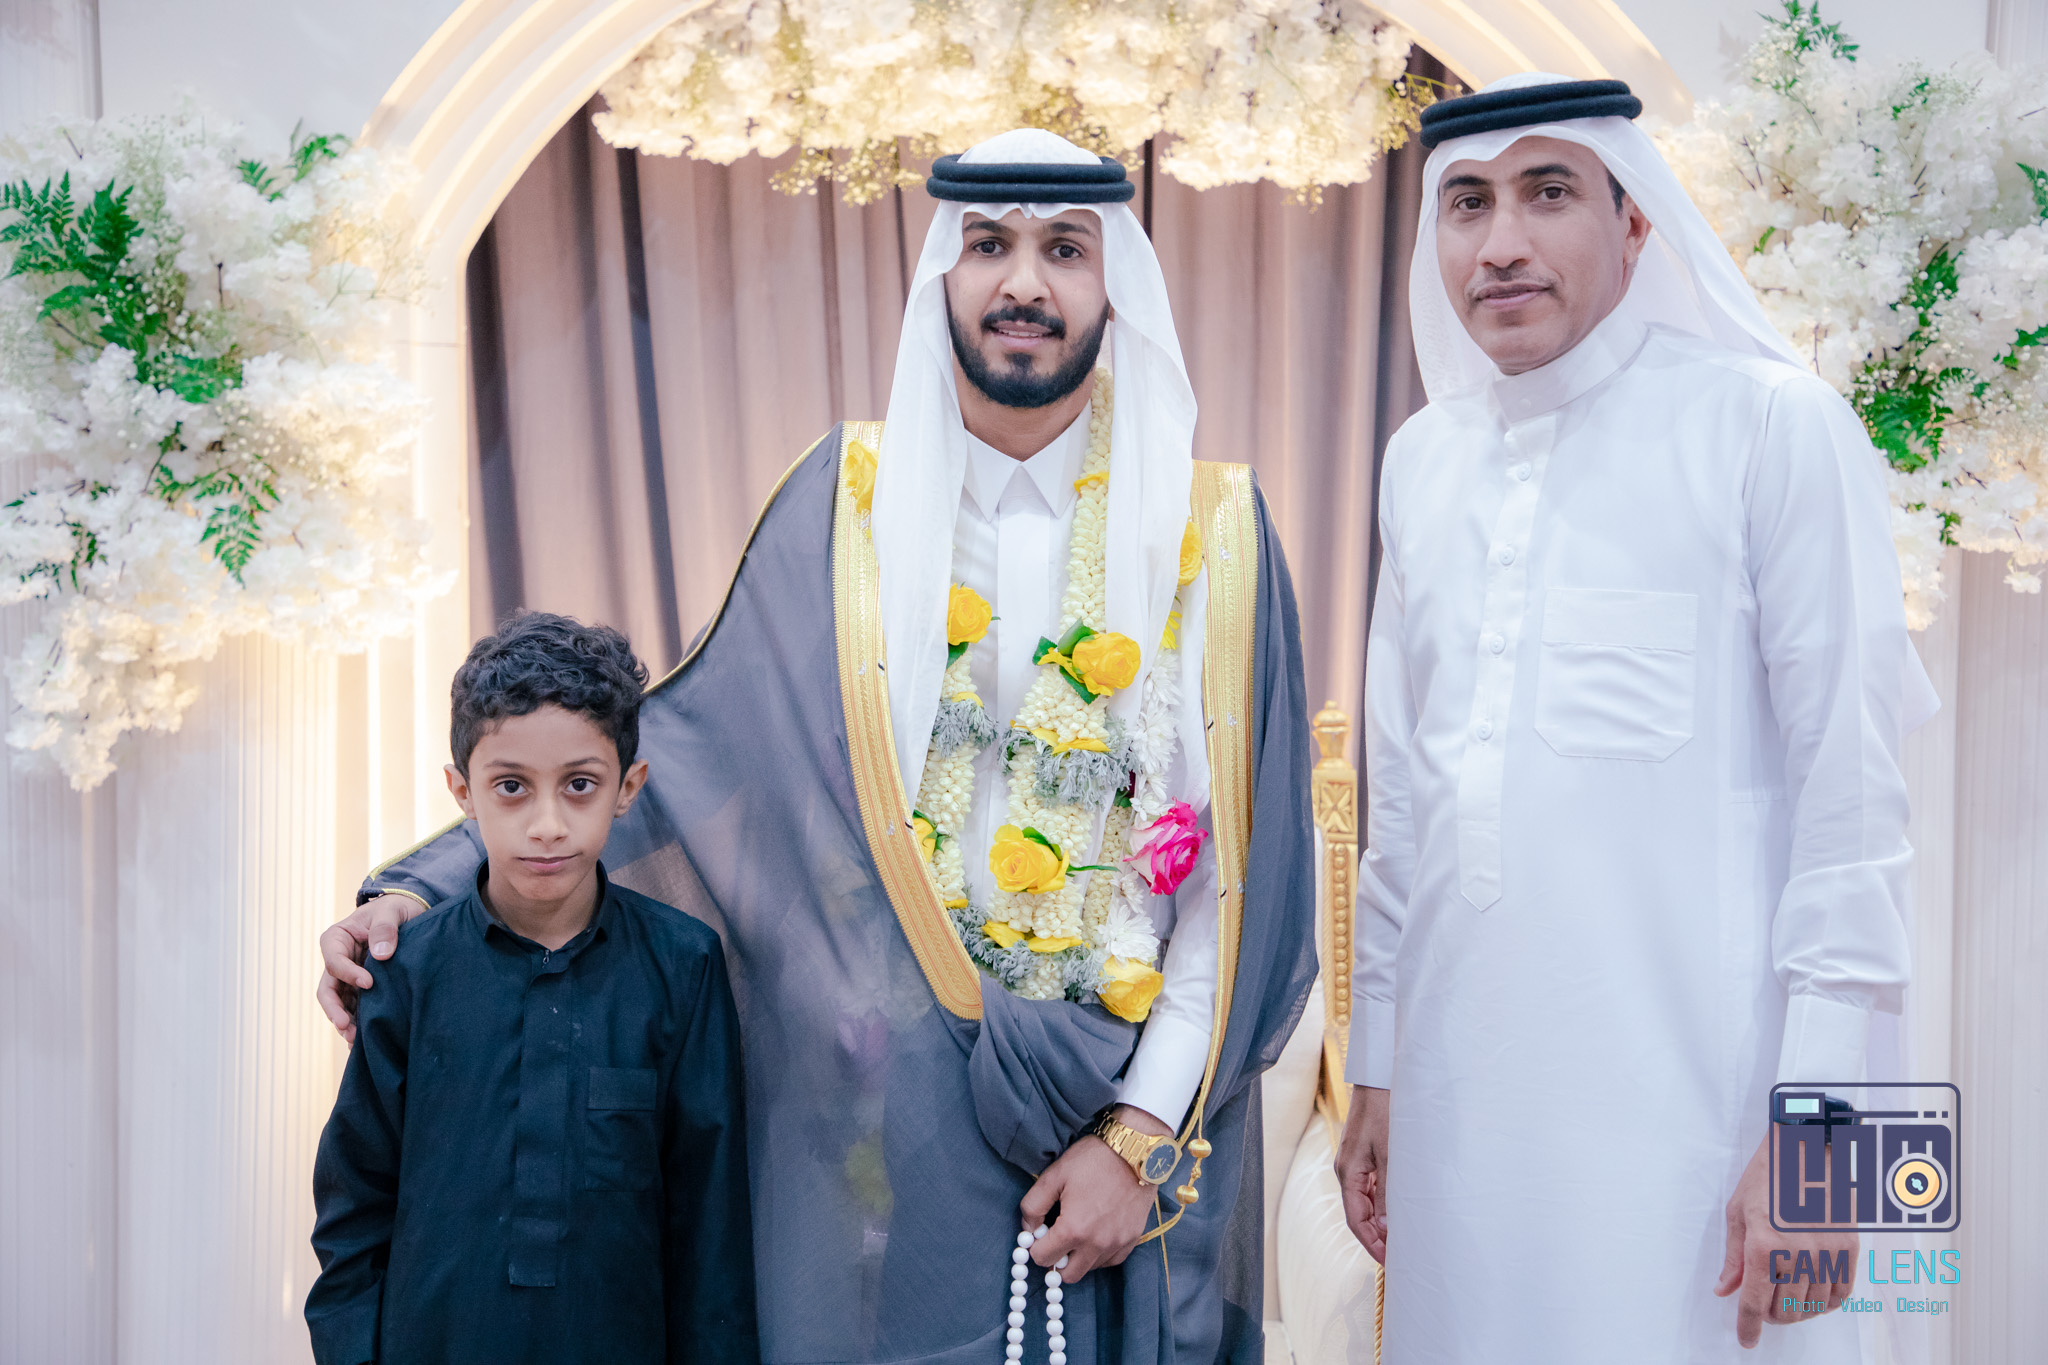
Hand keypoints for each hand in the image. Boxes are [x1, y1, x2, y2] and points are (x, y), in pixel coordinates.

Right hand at [316, 893, 419, 1043]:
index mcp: (337, 939)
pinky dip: (356, 1022)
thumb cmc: (397, 908)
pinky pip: (354, 1007)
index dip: (347, 974)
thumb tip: (381, 954)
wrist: (410, 913)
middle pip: (328, 989)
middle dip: (335, 1009)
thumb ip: (385, 929)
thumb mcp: (392, 911)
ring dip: (345, 1021)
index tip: (369, 983)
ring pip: (339, 1003)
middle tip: (347, 1026)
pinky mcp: (362, 988)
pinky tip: (362, 1040)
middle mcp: (338, 960)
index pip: (334, 961)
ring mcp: (348, 976)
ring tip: (355, 1039)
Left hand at [1019, 1105, 1166, 1281]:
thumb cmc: (1092, 1160)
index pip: (1042, 1259)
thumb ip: (1033, 1206)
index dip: (1036, 1246)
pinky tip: (1097, 1232)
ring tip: (1080, 1229)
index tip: (1042, 1232)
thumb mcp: (1054, 1175)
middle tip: (1058, 1237)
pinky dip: (1100, 1253)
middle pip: (1067, 1275)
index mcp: (1073, 1229)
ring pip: (1090, 1269)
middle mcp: (1097, 1244)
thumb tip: (1029, 1229)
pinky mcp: (1133, 1239)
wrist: (1135, 1150)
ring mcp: (1118, 1244)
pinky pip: (1111, 1260)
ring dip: (1080, 1257)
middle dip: (1057, 1260)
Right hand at [1335, 1085, 1389, 1263]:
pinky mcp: (1364, 1155)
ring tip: (1400, 1237)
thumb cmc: (1384, 1113)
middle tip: (1397, 1255)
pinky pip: (1370, 1187)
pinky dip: (1382, 1203)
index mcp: (1348, 1173)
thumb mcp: (1389, 1156)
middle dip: (1376, 1236)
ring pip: (1365, 1201)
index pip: (1356, 1219)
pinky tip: (1396, 1209)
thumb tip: (1386, 1226)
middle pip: (1358, 1213)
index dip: (1371, 1242)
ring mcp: (1355, 1163)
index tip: (1387, 1260)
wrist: (1380, 1081)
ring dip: (1380, 1221)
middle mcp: (1347, 1170)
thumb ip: (1387, 1192)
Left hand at [1714, 1131, 1858, 1347]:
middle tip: (1762, 1307)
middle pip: (1786, 1312)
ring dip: (1798, 1311)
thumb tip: (1726, 1290)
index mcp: (1764, 1246)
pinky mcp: (1849, 1248)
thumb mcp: (1739, 1213)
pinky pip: (1842, 1293)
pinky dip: (1826, 1303)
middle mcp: (1798, 1255)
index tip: (1746, 1340)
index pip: (1755, 1303)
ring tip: (1786, 1299)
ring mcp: (1827, 1253)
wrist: (1808, 1148)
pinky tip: (1814, 1294)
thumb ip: (1734, 1258)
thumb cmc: (1768, 1176)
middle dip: (1771, 1317)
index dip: (1748, 1327)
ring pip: (1814, 1308)